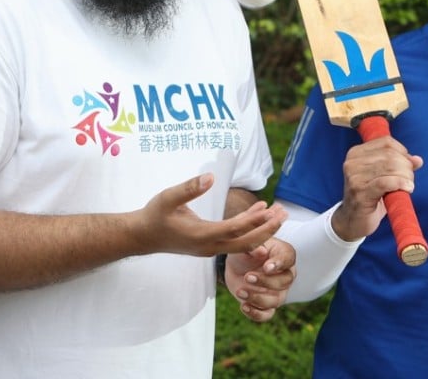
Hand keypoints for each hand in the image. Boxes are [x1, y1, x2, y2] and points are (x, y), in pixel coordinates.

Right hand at [133, 173, 286, 257]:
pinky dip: (249, 230)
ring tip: (278, 214)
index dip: (252, 221)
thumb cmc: (154, 215)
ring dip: (262, 230)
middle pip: (245, 242)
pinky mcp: (209, 247)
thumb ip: (189, 188)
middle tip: (284, 214)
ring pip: (243, 244)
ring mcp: (210, 249)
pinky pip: (235, 242)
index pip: (233, 230)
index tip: (269, 210)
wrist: (143, 237)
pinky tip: (259, 214)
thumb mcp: (167, 198)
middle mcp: (208, 247)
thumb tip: (210, 177)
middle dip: (267, 229)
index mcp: (200, 236)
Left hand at [223, 238, 295, 321]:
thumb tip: (262, 251)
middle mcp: (285, 275)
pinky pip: (266, 314)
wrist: (236, 266)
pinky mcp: (266, 305)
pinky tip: (244, 306)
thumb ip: (254, 247)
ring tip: (240, 292)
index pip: (288, 258)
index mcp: (283, 255)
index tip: (267, 267)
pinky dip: (256, 314)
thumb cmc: (247, 251)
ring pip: (276, 301)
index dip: (279, 264)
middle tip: (247, 277)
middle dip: (266, 282)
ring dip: (258, 298)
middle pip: (284, 282)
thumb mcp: (246, 245)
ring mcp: (277, 292)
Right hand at [332, 135, 422, 240]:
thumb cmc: (369, 197)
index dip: (403, 152)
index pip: (386, 142)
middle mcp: (352, 162)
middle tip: (409, 180)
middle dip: (406, 167)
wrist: (352, 220)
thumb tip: (418, 160)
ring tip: (407, 186)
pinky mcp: (360, 192)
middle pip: (390, 155)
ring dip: (406, 177)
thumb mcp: (382, 177)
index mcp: (356, 153)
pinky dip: (401, 184)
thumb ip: (398, 165)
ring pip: (390, 167)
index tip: (407, 166)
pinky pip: (386, 182)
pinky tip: (406, 189)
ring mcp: (354, 177)